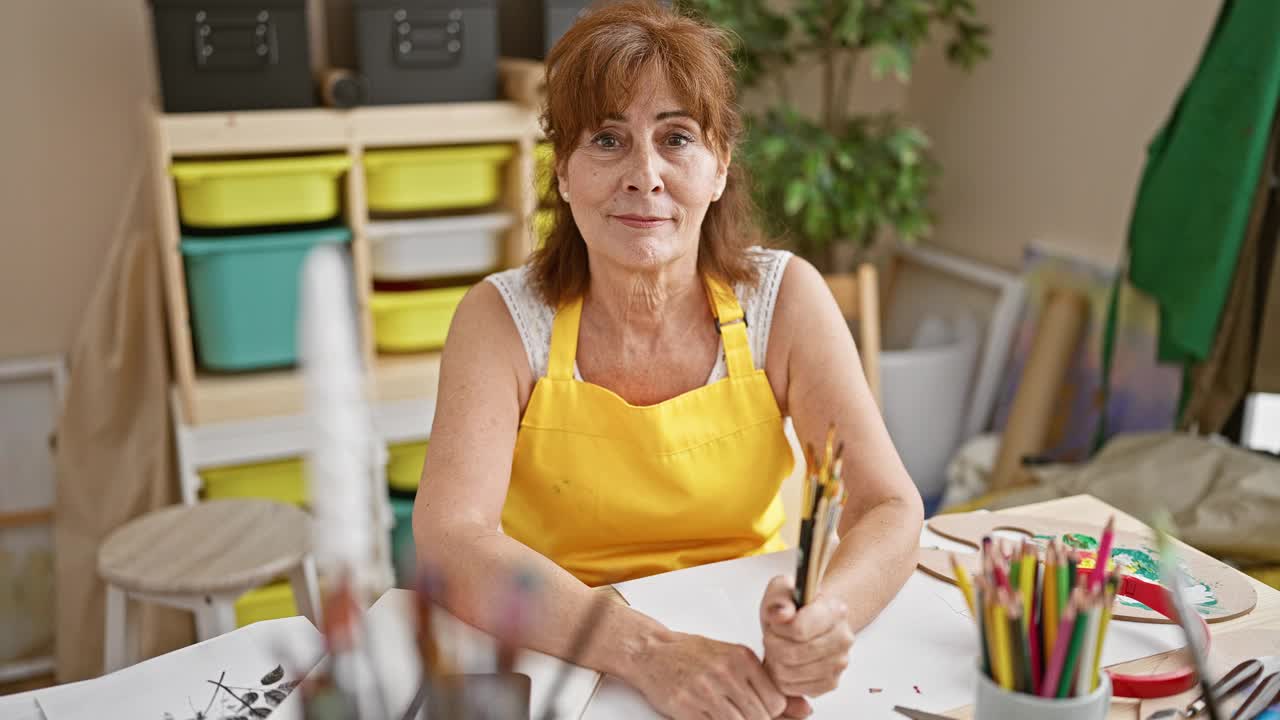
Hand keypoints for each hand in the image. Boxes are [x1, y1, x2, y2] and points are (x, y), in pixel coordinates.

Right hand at [628, 631, 798, 718]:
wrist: (652, 652)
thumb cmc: (692, 655)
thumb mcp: (734, 660)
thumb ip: (768, 686)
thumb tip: (804, 710)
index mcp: (741, 658)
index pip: (776, 701)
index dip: (771, 712)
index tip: (758, 708)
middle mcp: (726, 672)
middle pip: (761, 717)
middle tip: (738, 709)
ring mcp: (706, 690)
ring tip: (724, 710)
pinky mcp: (688, 707)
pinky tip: (711, 713)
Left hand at [760, 575, 854, 698]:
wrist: (806, 624)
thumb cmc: (793, 608)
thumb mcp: (781, 591)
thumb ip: (779, 598)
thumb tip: (782, 614)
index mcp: (835, 610)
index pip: (799, 630)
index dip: (777, 629)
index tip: (775, 623)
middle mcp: (843, 637)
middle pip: (794, 654)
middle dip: (773, 646)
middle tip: (771, 638)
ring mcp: (840, 662)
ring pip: (792, 673)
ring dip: (775, 663)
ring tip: (777, 649)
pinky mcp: (831, 682)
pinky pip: (796, 689)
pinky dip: (783, 679)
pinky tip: (785, 664)